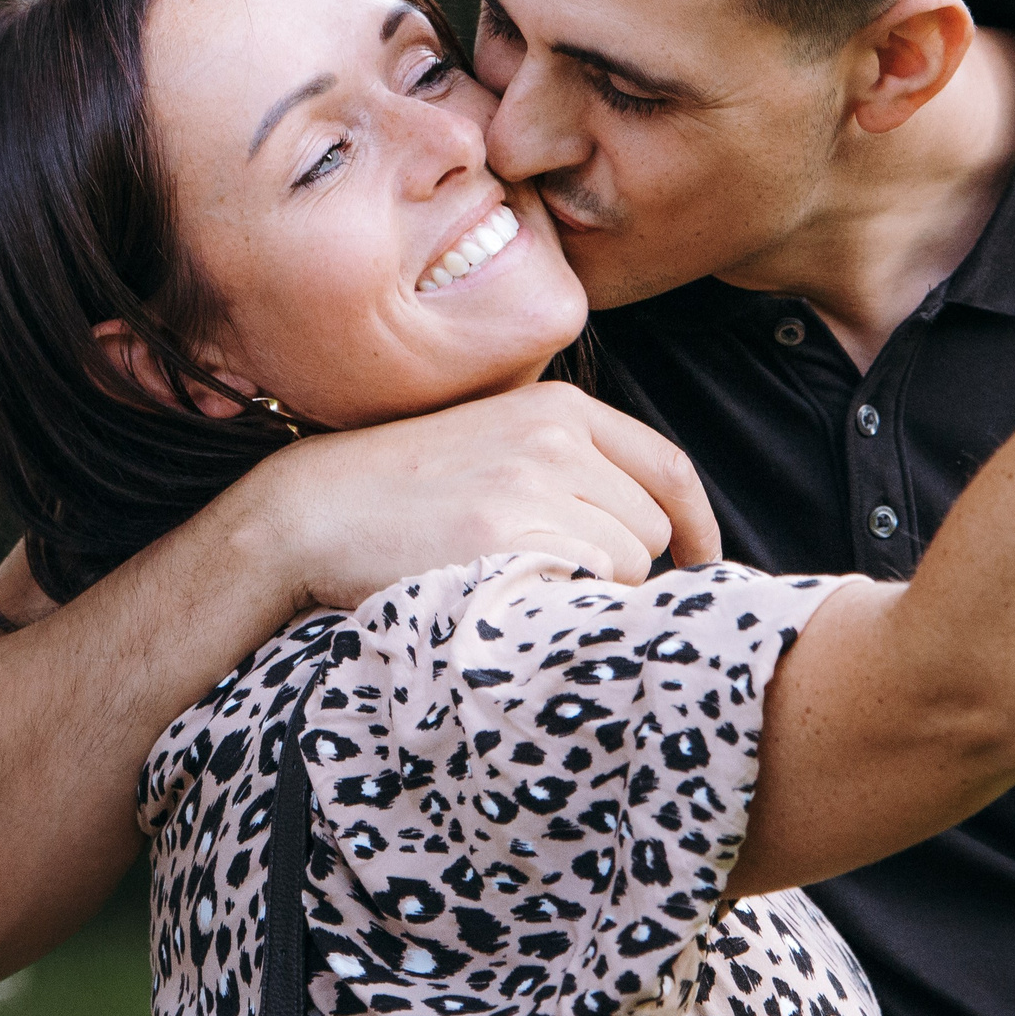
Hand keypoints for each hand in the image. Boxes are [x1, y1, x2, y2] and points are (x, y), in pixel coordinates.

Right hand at [255, 382, 721, 607]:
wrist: (313, 509)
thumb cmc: (409, 491)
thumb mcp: (498, 444)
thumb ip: (574, 467)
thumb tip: (659, 530)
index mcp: (561, 408)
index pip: (669, 468)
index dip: (697, 526)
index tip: (700, 563)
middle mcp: (555, 438)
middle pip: (650, 528)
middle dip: (621, 568)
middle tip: (553, 582)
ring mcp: (530, 485)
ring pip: (622, 564)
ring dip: (586, 591)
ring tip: (515, 582)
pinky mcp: (502, 535)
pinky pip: (580, 588)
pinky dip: (559, 607)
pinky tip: (508, 597)